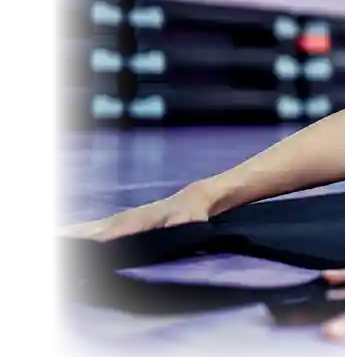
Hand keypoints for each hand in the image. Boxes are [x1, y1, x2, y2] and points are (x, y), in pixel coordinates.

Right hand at [52, 191, 210, 241]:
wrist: (192, 201)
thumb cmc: (192, 217)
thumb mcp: (187, 224)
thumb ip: (174, 232)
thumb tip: (159, 239)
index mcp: (134, 223)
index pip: (104, 235)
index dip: (86, 243)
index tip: (66, 249)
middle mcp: (120, 220)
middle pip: (87, 232)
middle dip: (65, 238)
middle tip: (47, 246)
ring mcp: (118, 220)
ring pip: (86, 230)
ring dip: (65, 236)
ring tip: (48, 242)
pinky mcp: (118, 223)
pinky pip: (91, 230)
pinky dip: (74, 234)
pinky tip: (61, 239)